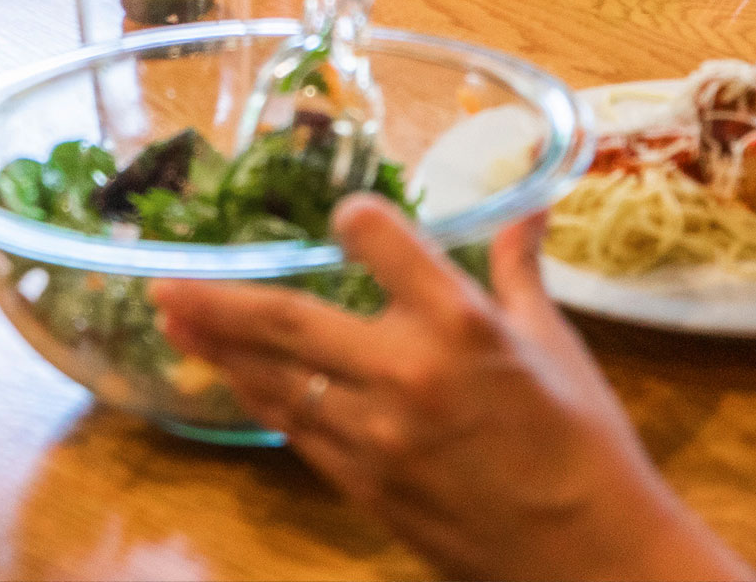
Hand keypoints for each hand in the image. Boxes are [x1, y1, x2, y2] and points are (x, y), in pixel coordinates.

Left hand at [154, 200, 743, 580]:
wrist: (591, 557)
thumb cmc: (584, 444)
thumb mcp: (555, 345)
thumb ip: (518, 272)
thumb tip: (525, 207)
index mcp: (461, 324)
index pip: (381, 241)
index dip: (354, 218)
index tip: (339, 213)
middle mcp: (406, 373)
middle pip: (290, 322)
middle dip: (220, 299)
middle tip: (164, 280)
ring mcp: (377, 436)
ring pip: (277, 383)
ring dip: (219, 350)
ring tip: (172, 320)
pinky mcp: (366, 486)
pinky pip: (297, 433)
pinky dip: (261, 400)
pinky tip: (233, 379)